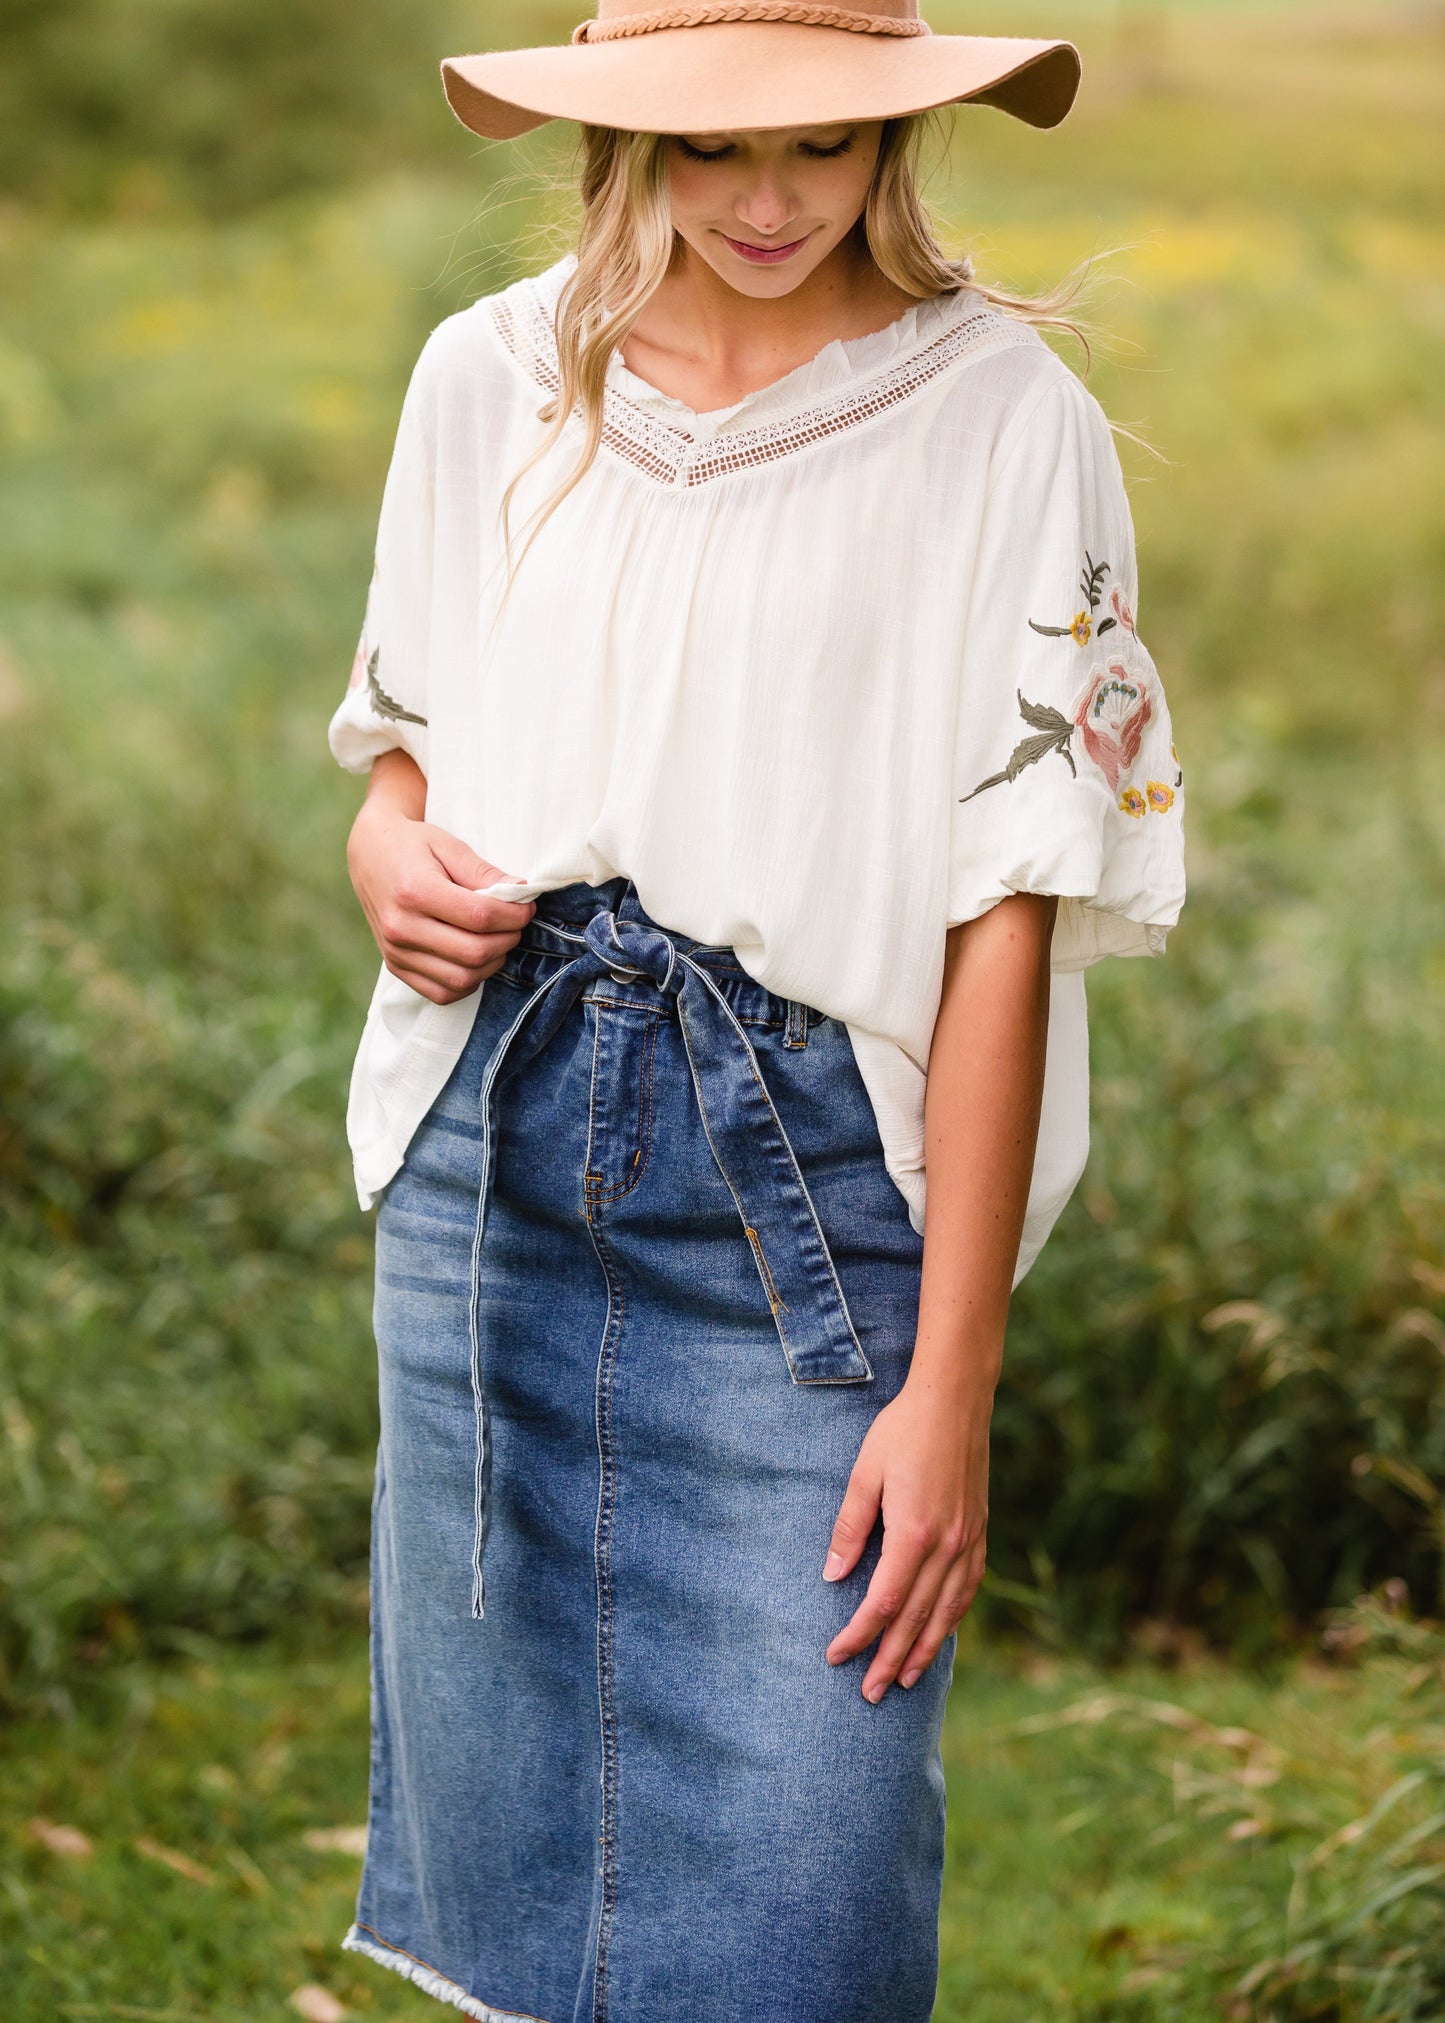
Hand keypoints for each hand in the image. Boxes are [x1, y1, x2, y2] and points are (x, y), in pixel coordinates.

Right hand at [347, 795, 533, 1004]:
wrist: (370, 855)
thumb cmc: (412, 846)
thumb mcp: (449, 846)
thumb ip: (484, 872)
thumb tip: (520, 893)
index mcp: (415, 891)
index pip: (480, 917)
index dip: (514, 915)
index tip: (526, 906)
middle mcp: (401, 927)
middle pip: (474, 952)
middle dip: (508, 939)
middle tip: (515, 923)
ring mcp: (396, 952)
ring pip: (462, 979)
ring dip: (492, 963)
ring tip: (497, 939)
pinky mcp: (396, 967)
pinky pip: (442, 993)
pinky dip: (468, 982)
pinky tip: (475, 959)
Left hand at [823, 1378, 989, 1701]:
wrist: (955, 1400)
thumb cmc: (902, 1431)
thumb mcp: (865, 1473)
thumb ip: (850, 1528)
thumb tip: (834, 1577)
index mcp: (914, 1532)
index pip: (884, 1602)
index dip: (860, 1635)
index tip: (837, 1656)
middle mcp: (947, 1544)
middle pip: (916, 1618)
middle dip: (890, 1658)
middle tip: (870, 1693)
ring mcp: (968, 1540)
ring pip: (946, 1611)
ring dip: (925, 1649)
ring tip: (905, 1678)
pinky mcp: (979, 1531)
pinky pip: (968, 1588)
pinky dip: (953, 1617)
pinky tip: (941, 1632)